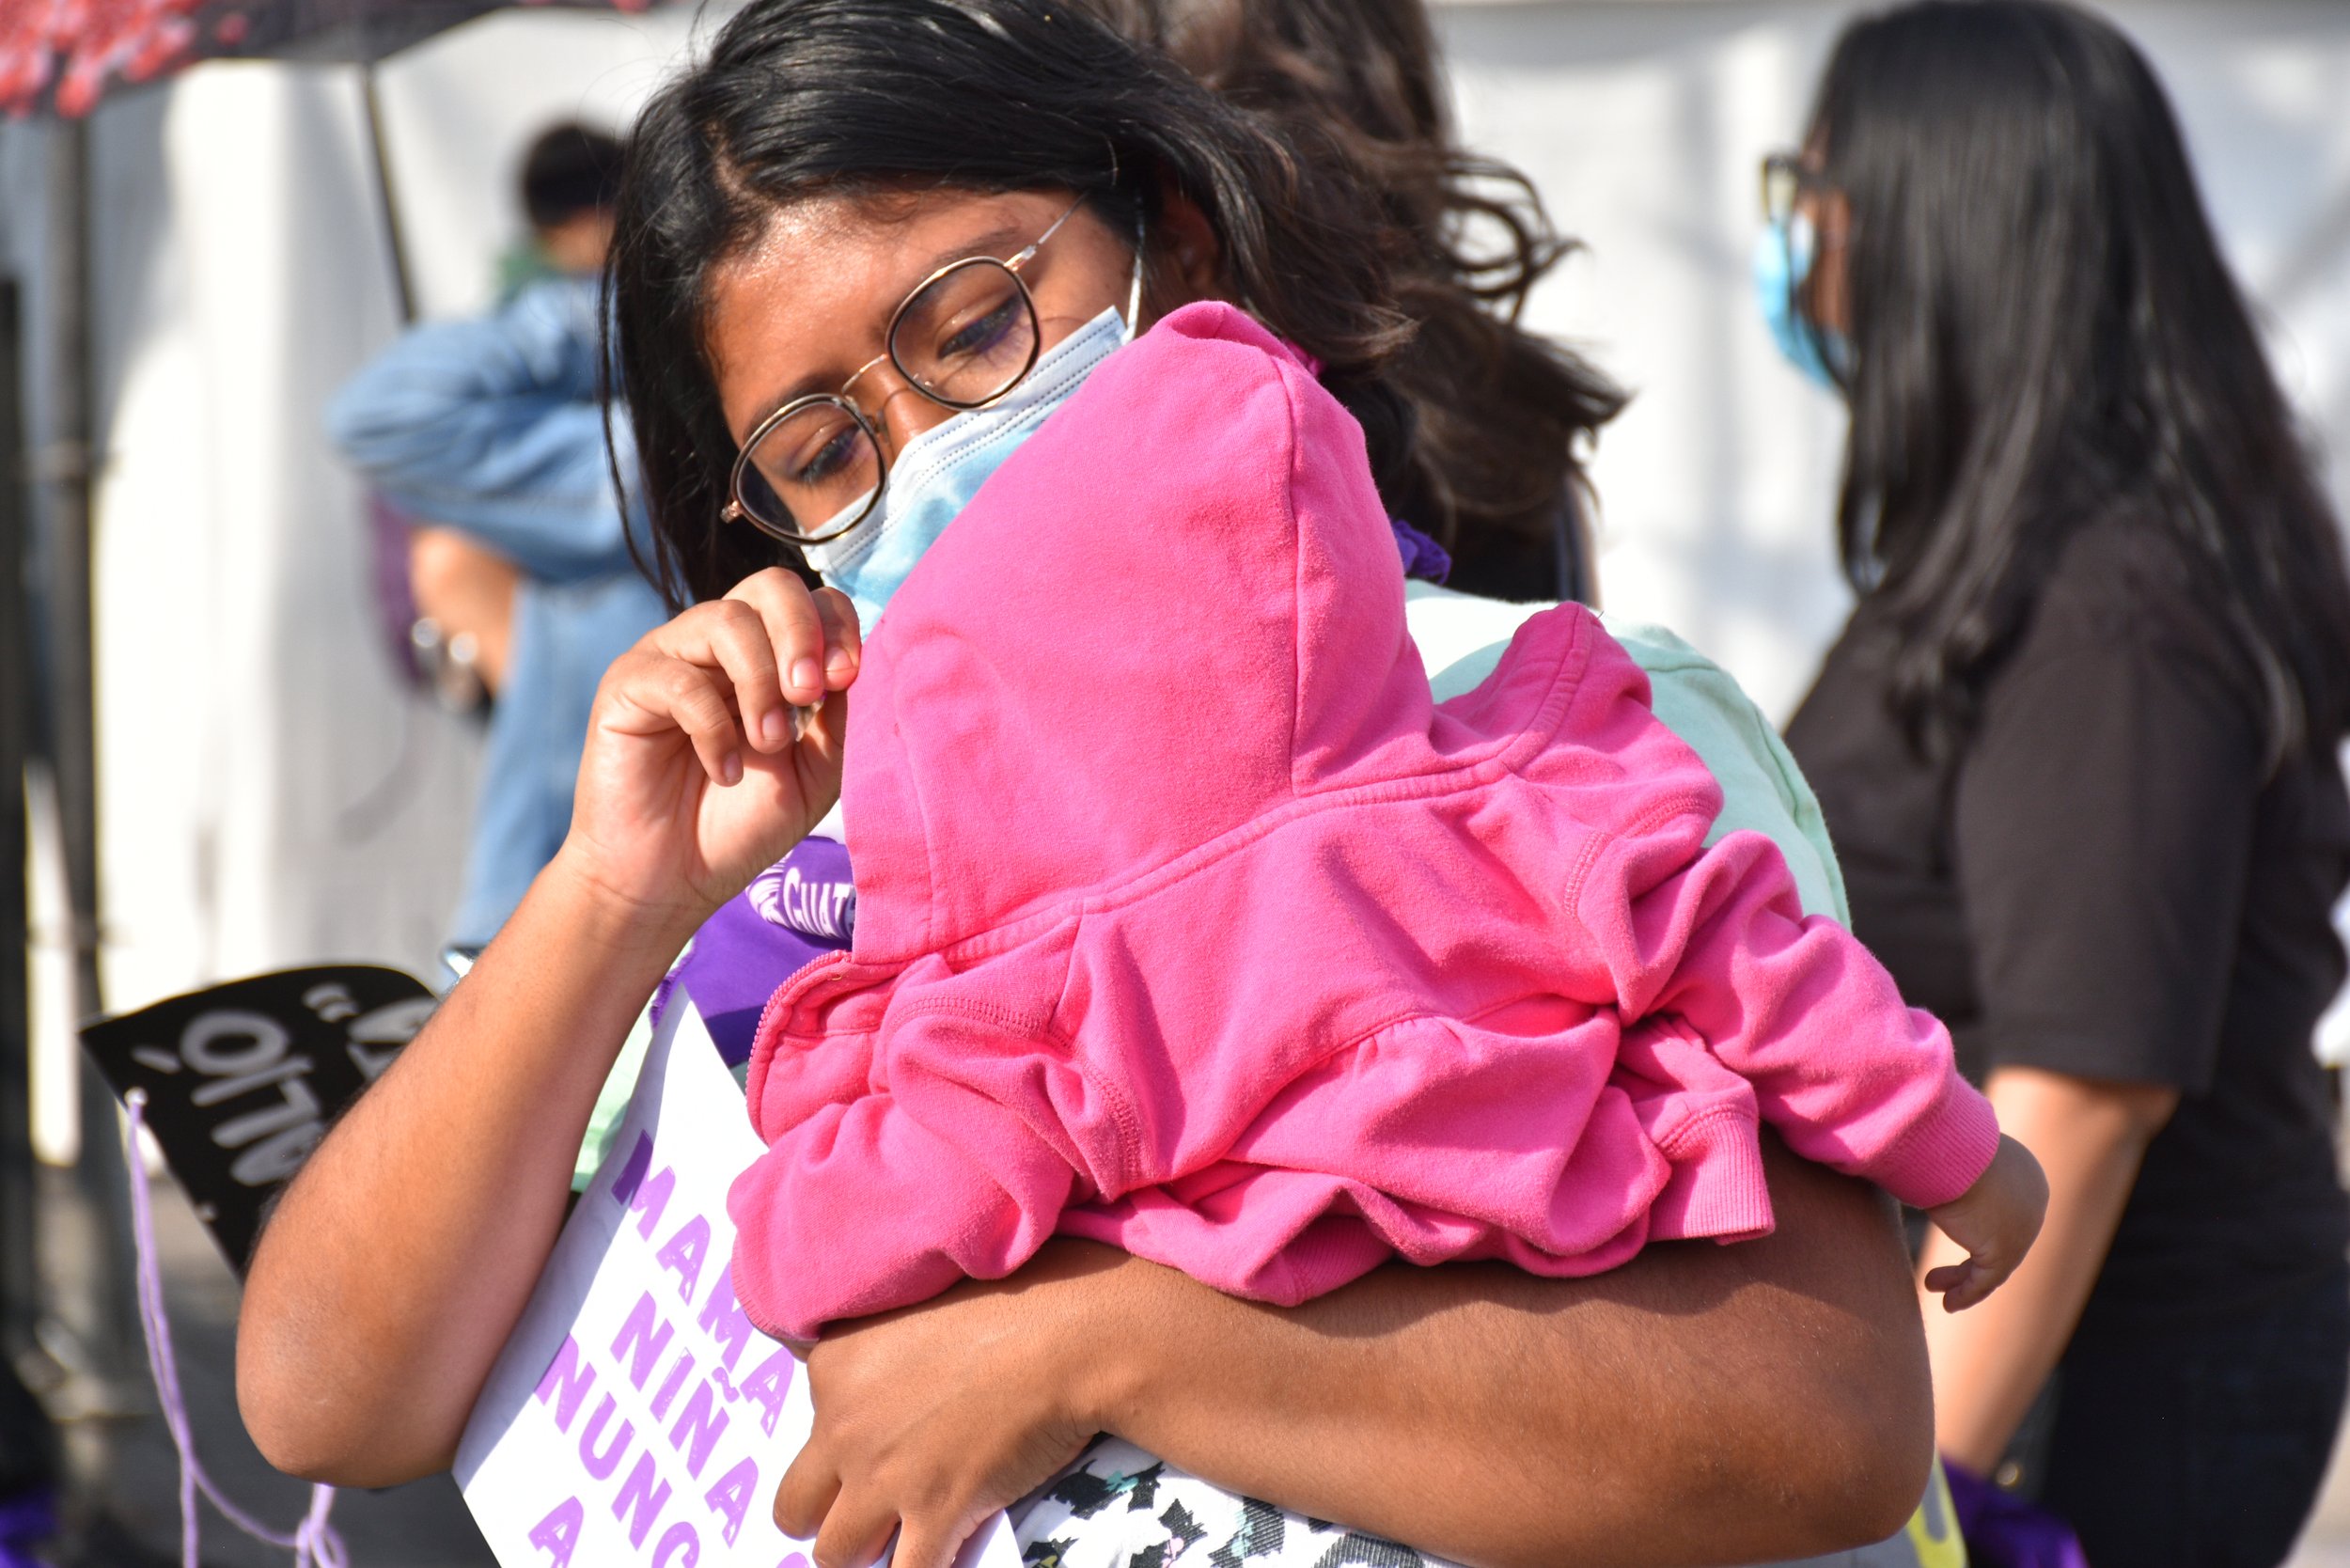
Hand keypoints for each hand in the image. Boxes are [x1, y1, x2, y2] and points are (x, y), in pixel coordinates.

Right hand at [559, 569, 859, 939]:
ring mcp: (671, 657)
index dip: (836, 627)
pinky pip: (679, 679)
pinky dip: (713, 727)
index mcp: (769, 656)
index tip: (846, 678)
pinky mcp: (627, 684)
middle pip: (771, 587)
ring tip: (768, 743)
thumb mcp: (813, 775)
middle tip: (809, 693)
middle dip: (802, 633)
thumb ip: (836, 718)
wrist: (671, 880)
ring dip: (761, 681)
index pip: (812, 601)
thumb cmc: (740, 825)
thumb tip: (845, 665)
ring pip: (726, 620)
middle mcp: (719, 645)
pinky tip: (722, 771)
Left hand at [774, 1243, 1127, 1567]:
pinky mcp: (933, 1513)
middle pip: (794, 1506)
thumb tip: (894, 1371)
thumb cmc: (1015, 1297)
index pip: (808, 1428)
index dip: (845, 1442)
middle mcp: (843, 1425)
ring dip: (868, 1549)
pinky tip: (945, 1551)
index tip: (885, 1435)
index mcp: (834, 1364)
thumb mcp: (921, 1298)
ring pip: (834, 1553)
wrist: (1070, 1334)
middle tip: (875, 1505)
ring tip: (907, 1533)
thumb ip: (883, 1337)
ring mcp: (883, 1475)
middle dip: (830, 1514)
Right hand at [1923, 1134, 2048, 1310]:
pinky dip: (1966, 1293)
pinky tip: (1947, 1303)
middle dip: (1971, 1260)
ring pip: (1994, 1263)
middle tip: (1942, 1272)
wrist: (1947, 1143)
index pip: (2006, 1212)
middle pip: (2000, 1240)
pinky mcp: (2006, 1248)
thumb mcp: (1949, 1152)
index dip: (1976, 1232)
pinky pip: (1987, 1279)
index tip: (1951, 1236)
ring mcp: (2024, 1227)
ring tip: (1932, 1285)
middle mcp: (2034, 1201)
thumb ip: (1946, 1165)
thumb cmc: (1938, 1139)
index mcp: (2026, 1173)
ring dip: (1962, 1280)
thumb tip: (1918, 1159)